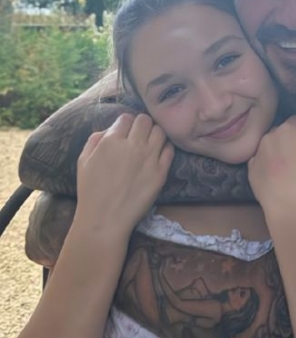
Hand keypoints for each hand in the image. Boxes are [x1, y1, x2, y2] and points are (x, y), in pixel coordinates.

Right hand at [75, 113, 173, 237]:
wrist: (106, 219)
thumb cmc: (91, 191)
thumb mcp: (83, 160)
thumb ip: (95, 139)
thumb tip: (111, 129)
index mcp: (112, 141)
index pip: (126, 118)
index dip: (125, 123)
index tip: (125, 131)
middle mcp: (133, 146)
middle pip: (145, 120)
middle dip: (141, 124)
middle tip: (139, 135)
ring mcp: (149, 159)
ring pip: (160, 131)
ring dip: (154, 133)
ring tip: (150, 142)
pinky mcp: (161, 173)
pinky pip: (169, 150)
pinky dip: (165, 147)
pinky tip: (158, 153)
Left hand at [248, 114, 295, 213]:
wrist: (290, 202)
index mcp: (287, 129)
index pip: (295, 121)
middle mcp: (268, 137)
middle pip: (279, 133)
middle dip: (287, 140)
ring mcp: (257, 153)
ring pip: (268, 146)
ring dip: (275, 151)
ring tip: (285, 168)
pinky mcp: (250, 169)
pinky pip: (258, 161)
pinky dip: (265, 164)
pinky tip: (273, 176)